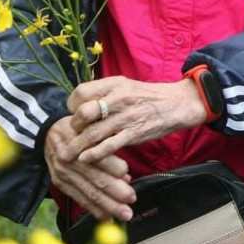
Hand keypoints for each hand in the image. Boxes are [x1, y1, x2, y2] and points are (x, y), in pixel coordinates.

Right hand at [44, 115, 135, 221]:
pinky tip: (108, 219)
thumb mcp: (89, 127)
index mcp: (78, 143)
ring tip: (125, 214)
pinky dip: (95, 211)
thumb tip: (124, 172)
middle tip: (132, 200)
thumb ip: (106, 146)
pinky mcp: (60, 185)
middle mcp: (70, 161)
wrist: (45, 134)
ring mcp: (64, 175)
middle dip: (116, 192)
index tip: (130, 177)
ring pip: (89, 193)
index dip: (115, 169)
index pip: (99, 158)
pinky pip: (80, 200)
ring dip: (108, 206)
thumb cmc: (75, 129)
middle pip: (95, 179)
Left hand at [60, 75, 207, 165]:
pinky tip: (85, 159)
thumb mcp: (125, 85)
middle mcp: (118, 98)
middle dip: (73, 126)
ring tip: (67, 155)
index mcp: (114, 84)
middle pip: (84, 112)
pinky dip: (94, 154)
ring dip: (77, 146)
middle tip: (72, 133)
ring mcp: (126, 117)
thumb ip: (105, 93)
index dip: (72, 105)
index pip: (82, 92)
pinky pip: (109, 145)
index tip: (72, 114)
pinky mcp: (134, 134)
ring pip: (94, 132)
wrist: (176, 104)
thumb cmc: (147, 96)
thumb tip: (81, 105)